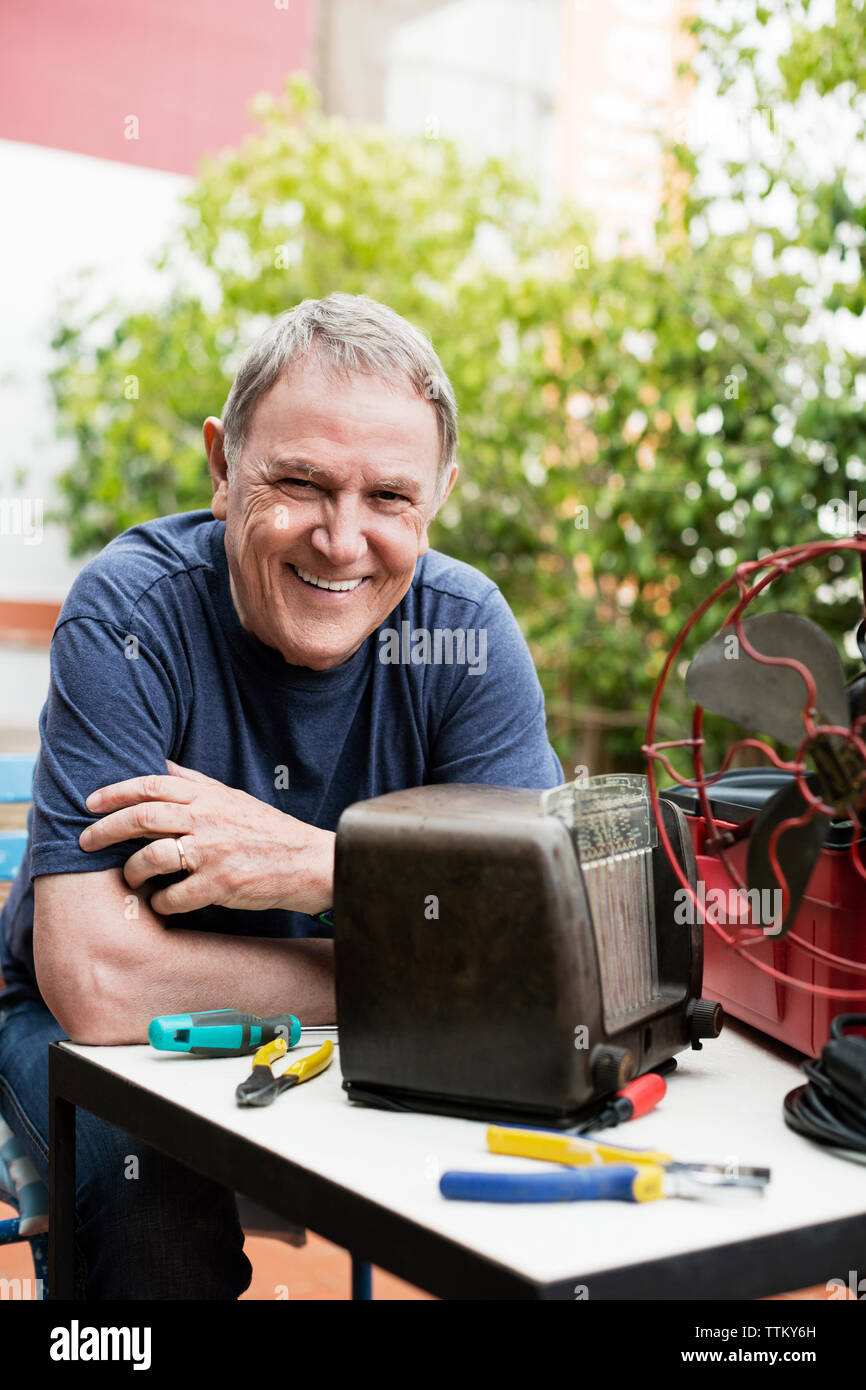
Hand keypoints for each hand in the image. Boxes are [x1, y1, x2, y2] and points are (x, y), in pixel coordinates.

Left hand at [79, 760, 334, 915]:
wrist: (309, 862)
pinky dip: (160, 901)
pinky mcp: (220, 885)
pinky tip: (161, 902)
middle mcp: (206, 820)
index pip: (151, 784)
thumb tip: (158, 762)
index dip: (115, 792)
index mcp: (207, 797)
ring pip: (152, 856)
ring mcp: (212, 853)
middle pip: (141, 817)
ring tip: (128, 877)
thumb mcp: (231, 797)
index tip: (90, 803)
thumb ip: (194, 782)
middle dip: (105, 830)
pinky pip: (173, 896)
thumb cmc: (267, 831)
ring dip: (131, 870)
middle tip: (85, 841)